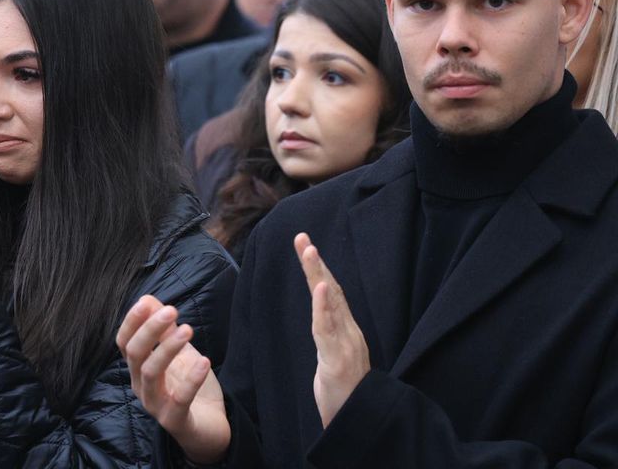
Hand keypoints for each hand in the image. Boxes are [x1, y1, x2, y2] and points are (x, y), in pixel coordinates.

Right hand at [117, 295, 229, 463]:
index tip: (147, 302)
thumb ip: (164, 330)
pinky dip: (191, 379)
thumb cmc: (189, 387)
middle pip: (134, 354)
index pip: (124, 342)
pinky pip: (179, 400)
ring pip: (151, 373)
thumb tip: (148, 299)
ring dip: (168, 348)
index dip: (132, 322)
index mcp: (138, 369)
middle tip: (172, 310)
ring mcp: (156, 406)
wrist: (209, 427)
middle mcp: (141, 387)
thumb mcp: (178, 353)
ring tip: (188, 330)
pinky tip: (204, 362)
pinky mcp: (175, 421)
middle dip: (150, 329)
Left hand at [294, 232, 369, 427]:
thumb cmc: (344, 392)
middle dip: (316, 262)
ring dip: (318, 274)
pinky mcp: (337, 360)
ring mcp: (345, 344)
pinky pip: (327, 329)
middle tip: (302, 238)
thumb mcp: (334, 357)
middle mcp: (349, 332)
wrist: (357, 422)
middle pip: (332, 290)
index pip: (332, 293)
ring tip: (309, 250)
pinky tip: (320, 286)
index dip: (319, 268)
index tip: (305, 244)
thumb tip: (323, 313)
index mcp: (347, 330)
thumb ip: (331, 334)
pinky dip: (323, 306)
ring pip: (330, 303)